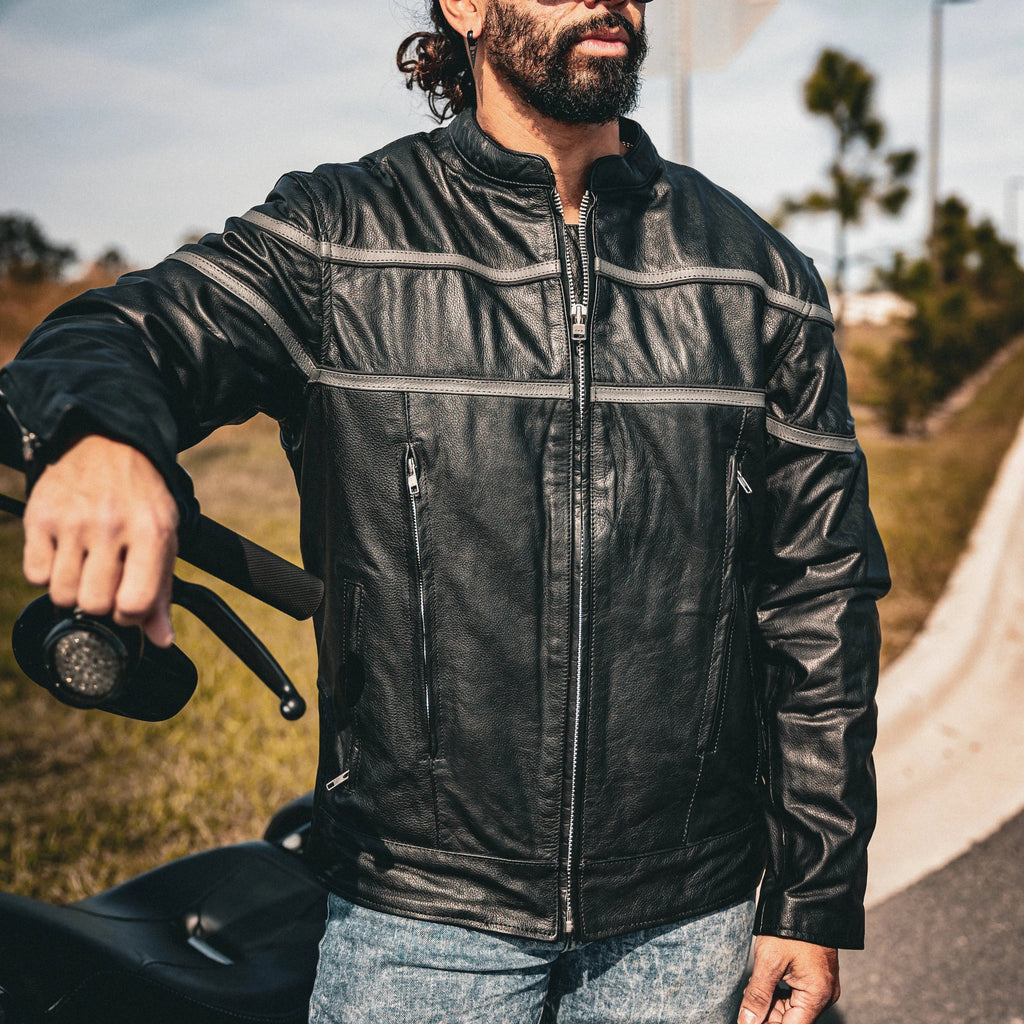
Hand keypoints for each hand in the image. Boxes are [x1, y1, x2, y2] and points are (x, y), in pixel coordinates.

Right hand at [22, 435, 178, 646]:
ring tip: (86, 567)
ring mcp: (72, 522)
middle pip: (94, 604)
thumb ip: (161, 590)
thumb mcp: (165, 536)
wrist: (108, 443)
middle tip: (107, 582)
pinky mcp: (40, 518)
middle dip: (101, 603)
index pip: (134, 603)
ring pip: (62, 595)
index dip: (131, 615)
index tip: (129, 603)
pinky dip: (47, 574)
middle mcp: (110, 527)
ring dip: (73, 591)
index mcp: (150, 533)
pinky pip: (34, 575)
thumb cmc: (141, 497)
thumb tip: (161, 640)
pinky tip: (64, 556)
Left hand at [738, 937, 839, 1023]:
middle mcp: (824, 996)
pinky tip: (763, 980)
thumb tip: (746, 1022)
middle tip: (748, 995)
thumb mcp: (768, 961)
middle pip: (791, 1019)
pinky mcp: (816, 978)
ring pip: (791, 1008)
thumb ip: (757, 996)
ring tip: (753, 985)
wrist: (805, 899)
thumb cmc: (788, 928)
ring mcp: (821, 987)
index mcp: (817, 995)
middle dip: (766, 1013)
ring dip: (770, 1002)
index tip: (748, 1020)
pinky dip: (777, 992)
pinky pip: (796, 995)